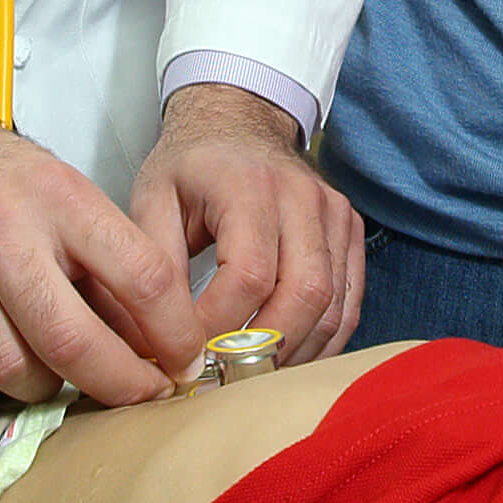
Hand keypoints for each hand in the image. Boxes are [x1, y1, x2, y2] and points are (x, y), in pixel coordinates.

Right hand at [0, 58, 191, 401]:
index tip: (184, 362)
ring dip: (44, 385)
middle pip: (70, 340)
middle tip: (136, 395)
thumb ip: (109, 265)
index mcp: (56, 194)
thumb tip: (158, 347)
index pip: (141, 275)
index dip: (174, 333)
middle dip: (117, 384)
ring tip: (52, 368)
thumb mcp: (64, 195)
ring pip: (8, 367)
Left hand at [128, 83, 362, 361]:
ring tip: (254, 380)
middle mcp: (301, 196)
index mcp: (247, 185)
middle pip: (303, 294)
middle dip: (265, 351)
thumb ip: (155, 265)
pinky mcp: (350, 229)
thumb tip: (156, 340)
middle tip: (226, 382)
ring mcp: (334, 213)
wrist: (239, 119)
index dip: (221, 326)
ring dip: (296, 353)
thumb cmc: (190, 166)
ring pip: (333, 304)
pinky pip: (350, 300)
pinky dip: (323, 340)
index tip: (188, 356)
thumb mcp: (152, 199)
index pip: (248, 273)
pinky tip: (289, 360)